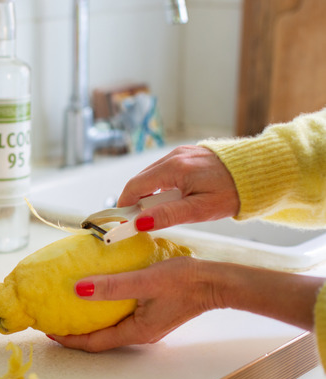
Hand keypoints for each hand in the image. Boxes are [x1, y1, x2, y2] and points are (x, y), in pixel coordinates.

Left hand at [47, 257, 321, 352]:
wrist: (217, 280)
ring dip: (87, 317)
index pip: (93, 343)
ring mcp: (145, 322)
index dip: (68, 338)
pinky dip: (102, 306)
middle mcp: (139, 332)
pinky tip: (94, 290)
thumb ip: (112, 286)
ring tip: (66, 303)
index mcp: (136, 332)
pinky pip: (118, 313)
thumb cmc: (186, 281)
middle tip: (51, 315)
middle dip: (73, 329)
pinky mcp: (150, 310)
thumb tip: (78, 288)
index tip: (46, 327)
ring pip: (108, 325)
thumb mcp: (145, 280)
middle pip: (98, 337)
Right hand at [119, 145, 239, 231]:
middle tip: (143, 221)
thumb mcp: (200, 210)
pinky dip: (162, 186)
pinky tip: (174, 198)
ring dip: (150, 194)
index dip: (125, 204)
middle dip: (137, 201)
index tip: (123, 221)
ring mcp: (180, 153)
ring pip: (152, 176)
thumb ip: (168, 215)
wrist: (259, 172)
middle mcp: (174, 156)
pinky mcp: (187, 154)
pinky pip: (165, 171)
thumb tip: (139, 222)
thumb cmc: (234, 192)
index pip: (135, 186)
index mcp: (175, 168)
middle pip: (141, 180)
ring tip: (163, 211)